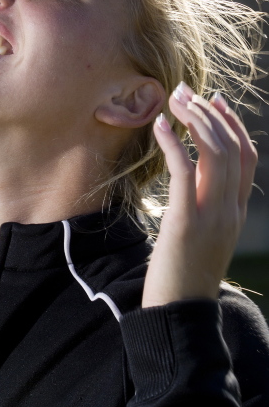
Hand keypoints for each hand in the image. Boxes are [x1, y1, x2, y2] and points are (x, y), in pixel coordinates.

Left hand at [143, 82, 257, 307]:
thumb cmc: (181, 276)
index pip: (246, 157)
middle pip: (232, 147)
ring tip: (173, 101)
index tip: (214, 101)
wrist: (178, 314)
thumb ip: (204, 209)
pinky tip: (160, 126)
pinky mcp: (186, 221)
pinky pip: (185, 172)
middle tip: (184, 92)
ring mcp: (211, 215)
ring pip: (215, 153)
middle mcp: (230, 210)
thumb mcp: (202, 239)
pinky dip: (174, 144)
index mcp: (236, 213)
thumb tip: (190, 183)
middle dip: (209, 112)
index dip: (232, 124)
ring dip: (194, 120)